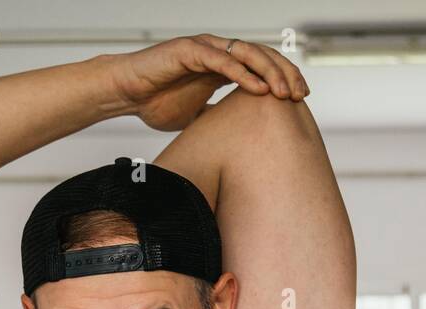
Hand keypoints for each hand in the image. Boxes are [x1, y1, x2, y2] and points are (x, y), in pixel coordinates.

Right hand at [108, 35, 308, 131]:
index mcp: (224, 65)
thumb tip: (237, 143)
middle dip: (285, 74)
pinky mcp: (190, 51)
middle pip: (263, 56)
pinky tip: (259, 89)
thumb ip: (219, 121)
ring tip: (283, 93)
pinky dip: (243, 73)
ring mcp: (206, 48)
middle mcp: (219, 52)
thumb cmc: (156, 103)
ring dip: (269, 72)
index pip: (263, 65)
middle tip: (299, 95)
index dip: (284, 79)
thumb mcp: (198, 118)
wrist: (126, 94)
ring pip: (248, 53)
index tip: (300, 99)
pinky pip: (222, 60)